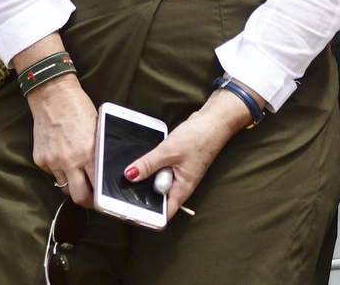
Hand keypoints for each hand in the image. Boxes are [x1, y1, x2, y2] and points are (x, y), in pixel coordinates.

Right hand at [15, 38, 98, 206]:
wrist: (52, 95)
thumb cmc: (79, 108)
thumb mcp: (96, 129)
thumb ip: (98, 152)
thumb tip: (103, 171)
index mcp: (88, 153)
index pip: (97, 188)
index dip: (101, 198)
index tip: (104, 201)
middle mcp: (69, 161)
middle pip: (78, 197)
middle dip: (87, 201)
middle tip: (92, 198)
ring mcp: (52, 161)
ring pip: (64, 187)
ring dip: (72, 185)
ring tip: (77, 176)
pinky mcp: (40, 159)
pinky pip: (51, 174)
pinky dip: (58, 171)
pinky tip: (62, 158)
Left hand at [122, 90, 253, 220]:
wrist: (212, 122)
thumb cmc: (198, 138)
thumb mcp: (169, 151)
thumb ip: (148, 164)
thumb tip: (130, 175)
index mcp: (181, 189)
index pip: (164, 213)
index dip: (149, 216)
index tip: (132, 213)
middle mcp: (180, 185)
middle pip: (157, 198)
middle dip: (143, 193)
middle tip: (128, 187)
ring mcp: (178, 175)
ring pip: (157, 182)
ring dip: (148, 176)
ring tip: (138, 168)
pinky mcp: (176, 165)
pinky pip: (160, 170)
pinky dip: (153, 165)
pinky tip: (149, 158)